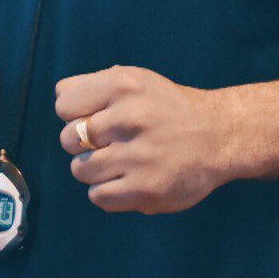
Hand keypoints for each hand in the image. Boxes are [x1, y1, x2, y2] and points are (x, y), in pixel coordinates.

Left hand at [55, 65, 226, 214]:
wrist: (218, 136)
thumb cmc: (166, 107)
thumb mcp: (134, 79)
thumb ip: (93, 85)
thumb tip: (60, 97)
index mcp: (123, 85)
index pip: (63, 104)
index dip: (74, 114)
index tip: (94, 118)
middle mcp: (130, 118)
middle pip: (68, 139)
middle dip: (81, 143)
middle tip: (107, 142)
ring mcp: (138, 157)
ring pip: (80, 170)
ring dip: (93, 169)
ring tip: (118, 162)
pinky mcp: (146, 190)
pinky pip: (98, 197)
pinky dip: (106, 192)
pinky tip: (126, 179)